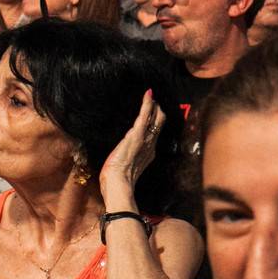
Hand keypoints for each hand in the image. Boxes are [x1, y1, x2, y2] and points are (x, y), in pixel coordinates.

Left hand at [99, 89, 165, 207]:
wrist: (119, 183)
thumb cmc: (118, 180)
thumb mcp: (126, 169)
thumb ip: (128, 161)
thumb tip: (123, 158)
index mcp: (148, 153)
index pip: (155, 134)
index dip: (156, 124)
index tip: (154, 115)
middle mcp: (150, 145)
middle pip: (159, 125)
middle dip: (158, 112)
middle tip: (155, 101)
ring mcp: (145, 140)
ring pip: (156, 119)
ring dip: (153, 107)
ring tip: (151, 96)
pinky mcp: (137, 135)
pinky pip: (145, 116)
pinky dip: (147, 104)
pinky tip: (148, 95)